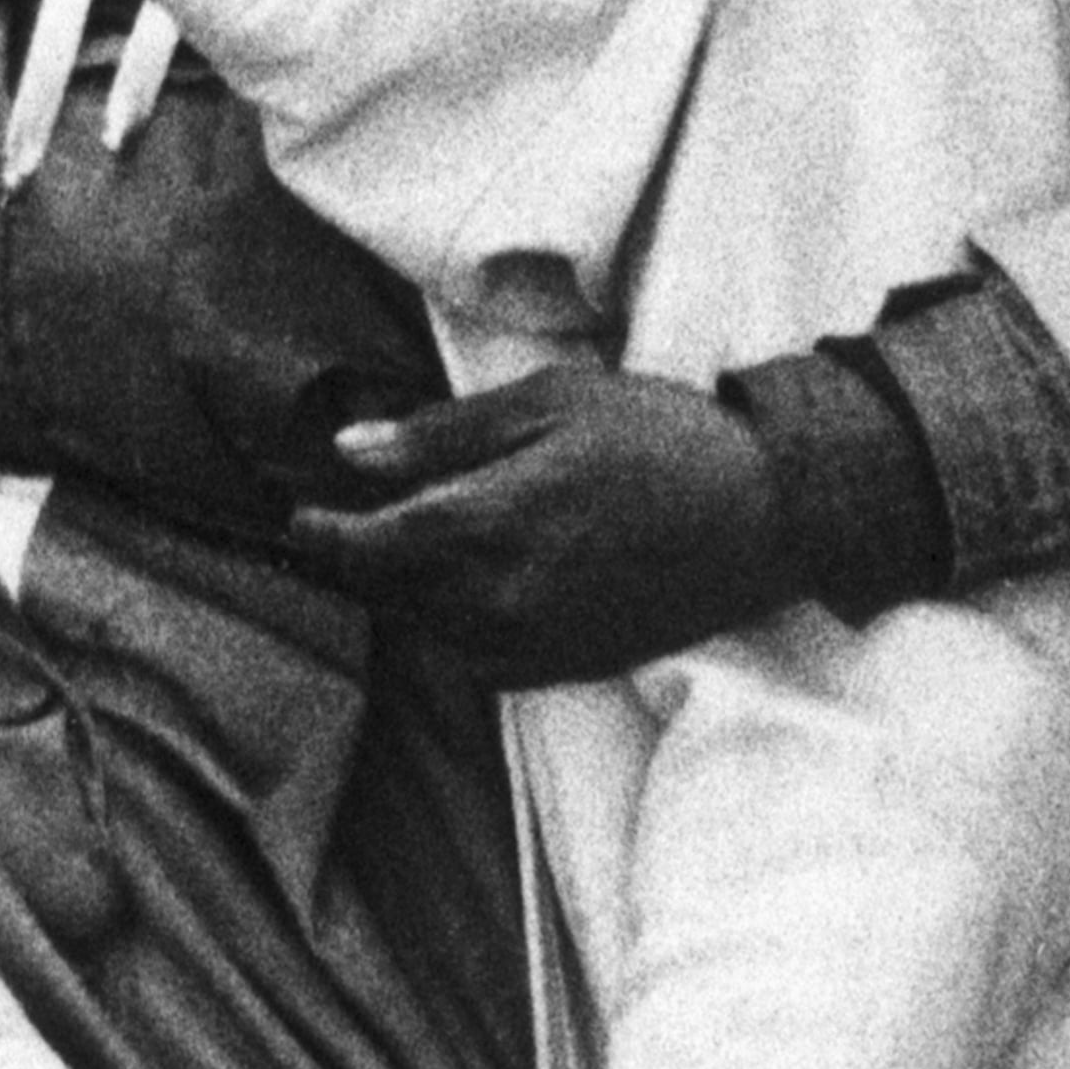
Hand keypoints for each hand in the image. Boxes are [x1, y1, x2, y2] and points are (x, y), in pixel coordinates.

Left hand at [287, 368, 803, 686]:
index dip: (324, 533)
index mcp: (492, 522)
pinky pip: (475, 659)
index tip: (299, 513)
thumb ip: (444, 434)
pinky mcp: (565, 666)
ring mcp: (535, 641)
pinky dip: (452, 628)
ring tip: (400, 552)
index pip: (371, 545)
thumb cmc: (663, 437)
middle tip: (337, 526)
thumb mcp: (551, 402)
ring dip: (401, 594)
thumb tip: (351, 452)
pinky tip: (465, 591)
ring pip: (428, 629)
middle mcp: (502, 597)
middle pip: (390, 591)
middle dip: (357, 561)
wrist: (770, 512)